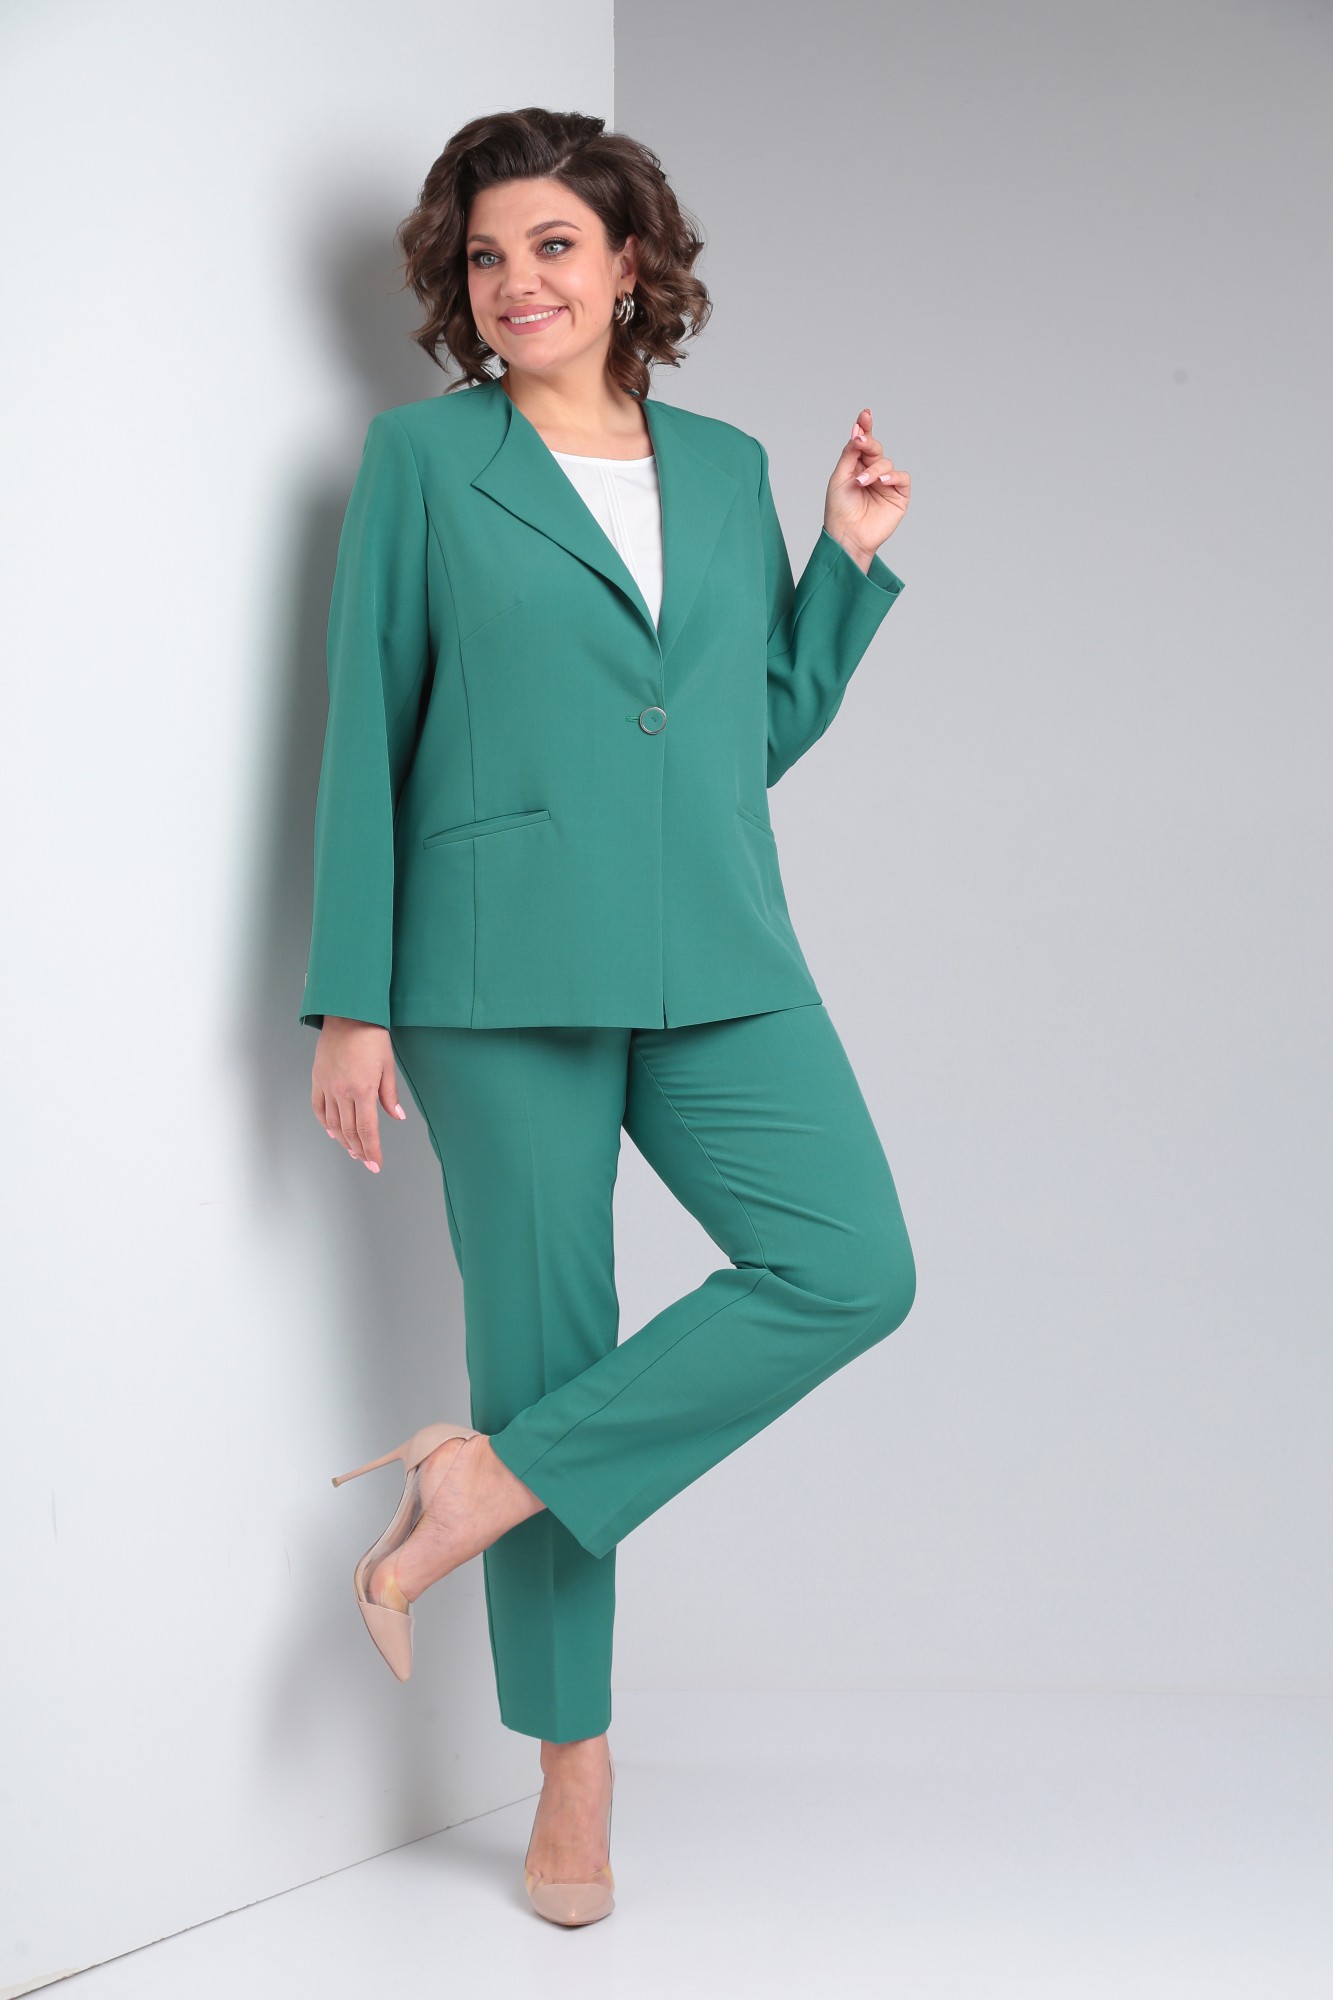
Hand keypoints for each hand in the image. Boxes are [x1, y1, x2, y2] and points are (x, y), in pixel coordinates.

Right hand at [312, 1018, 406, 1172]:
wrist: (347, 1014)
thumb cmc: (371, 1036)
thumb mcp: (388, 1066)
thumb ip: (390, 1095)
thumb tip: (397, 1117)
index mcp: (363, 1090)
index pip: (367, 1130)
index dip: (372, 1150)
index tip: (376, 1164)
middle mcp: (343, 1092)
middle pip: (350, 1131)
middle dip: (360, 1150)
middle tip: (367, 1162)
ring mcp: (328, 1086)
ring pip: (334, 1123)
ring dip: (344, 1141)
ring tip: (353, 1151)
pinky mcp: (318, 1079)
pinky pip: (319, 1108)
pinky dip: (326, 1124)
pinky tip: (333, 1132)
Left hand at [823, 407, 910, 567]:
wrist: (847, 536)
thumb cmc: (840, 510)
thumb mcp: (839, 478)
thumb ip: (849, 455)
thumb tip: (858, 432)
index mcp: (857, 466)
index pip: (863, 443)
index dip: (865, 427)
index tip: (865, 414)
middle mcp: (872, 472)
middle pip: (875, 448)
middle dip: (869, 444)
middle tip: (861, 442)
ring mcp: (886, 484)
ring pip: (886, 462)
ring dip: (874, 469)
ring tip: (862, 482)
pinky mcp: (898, 495)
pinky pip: (901, 477)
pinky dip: (892, 476)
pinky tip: (881, 481)